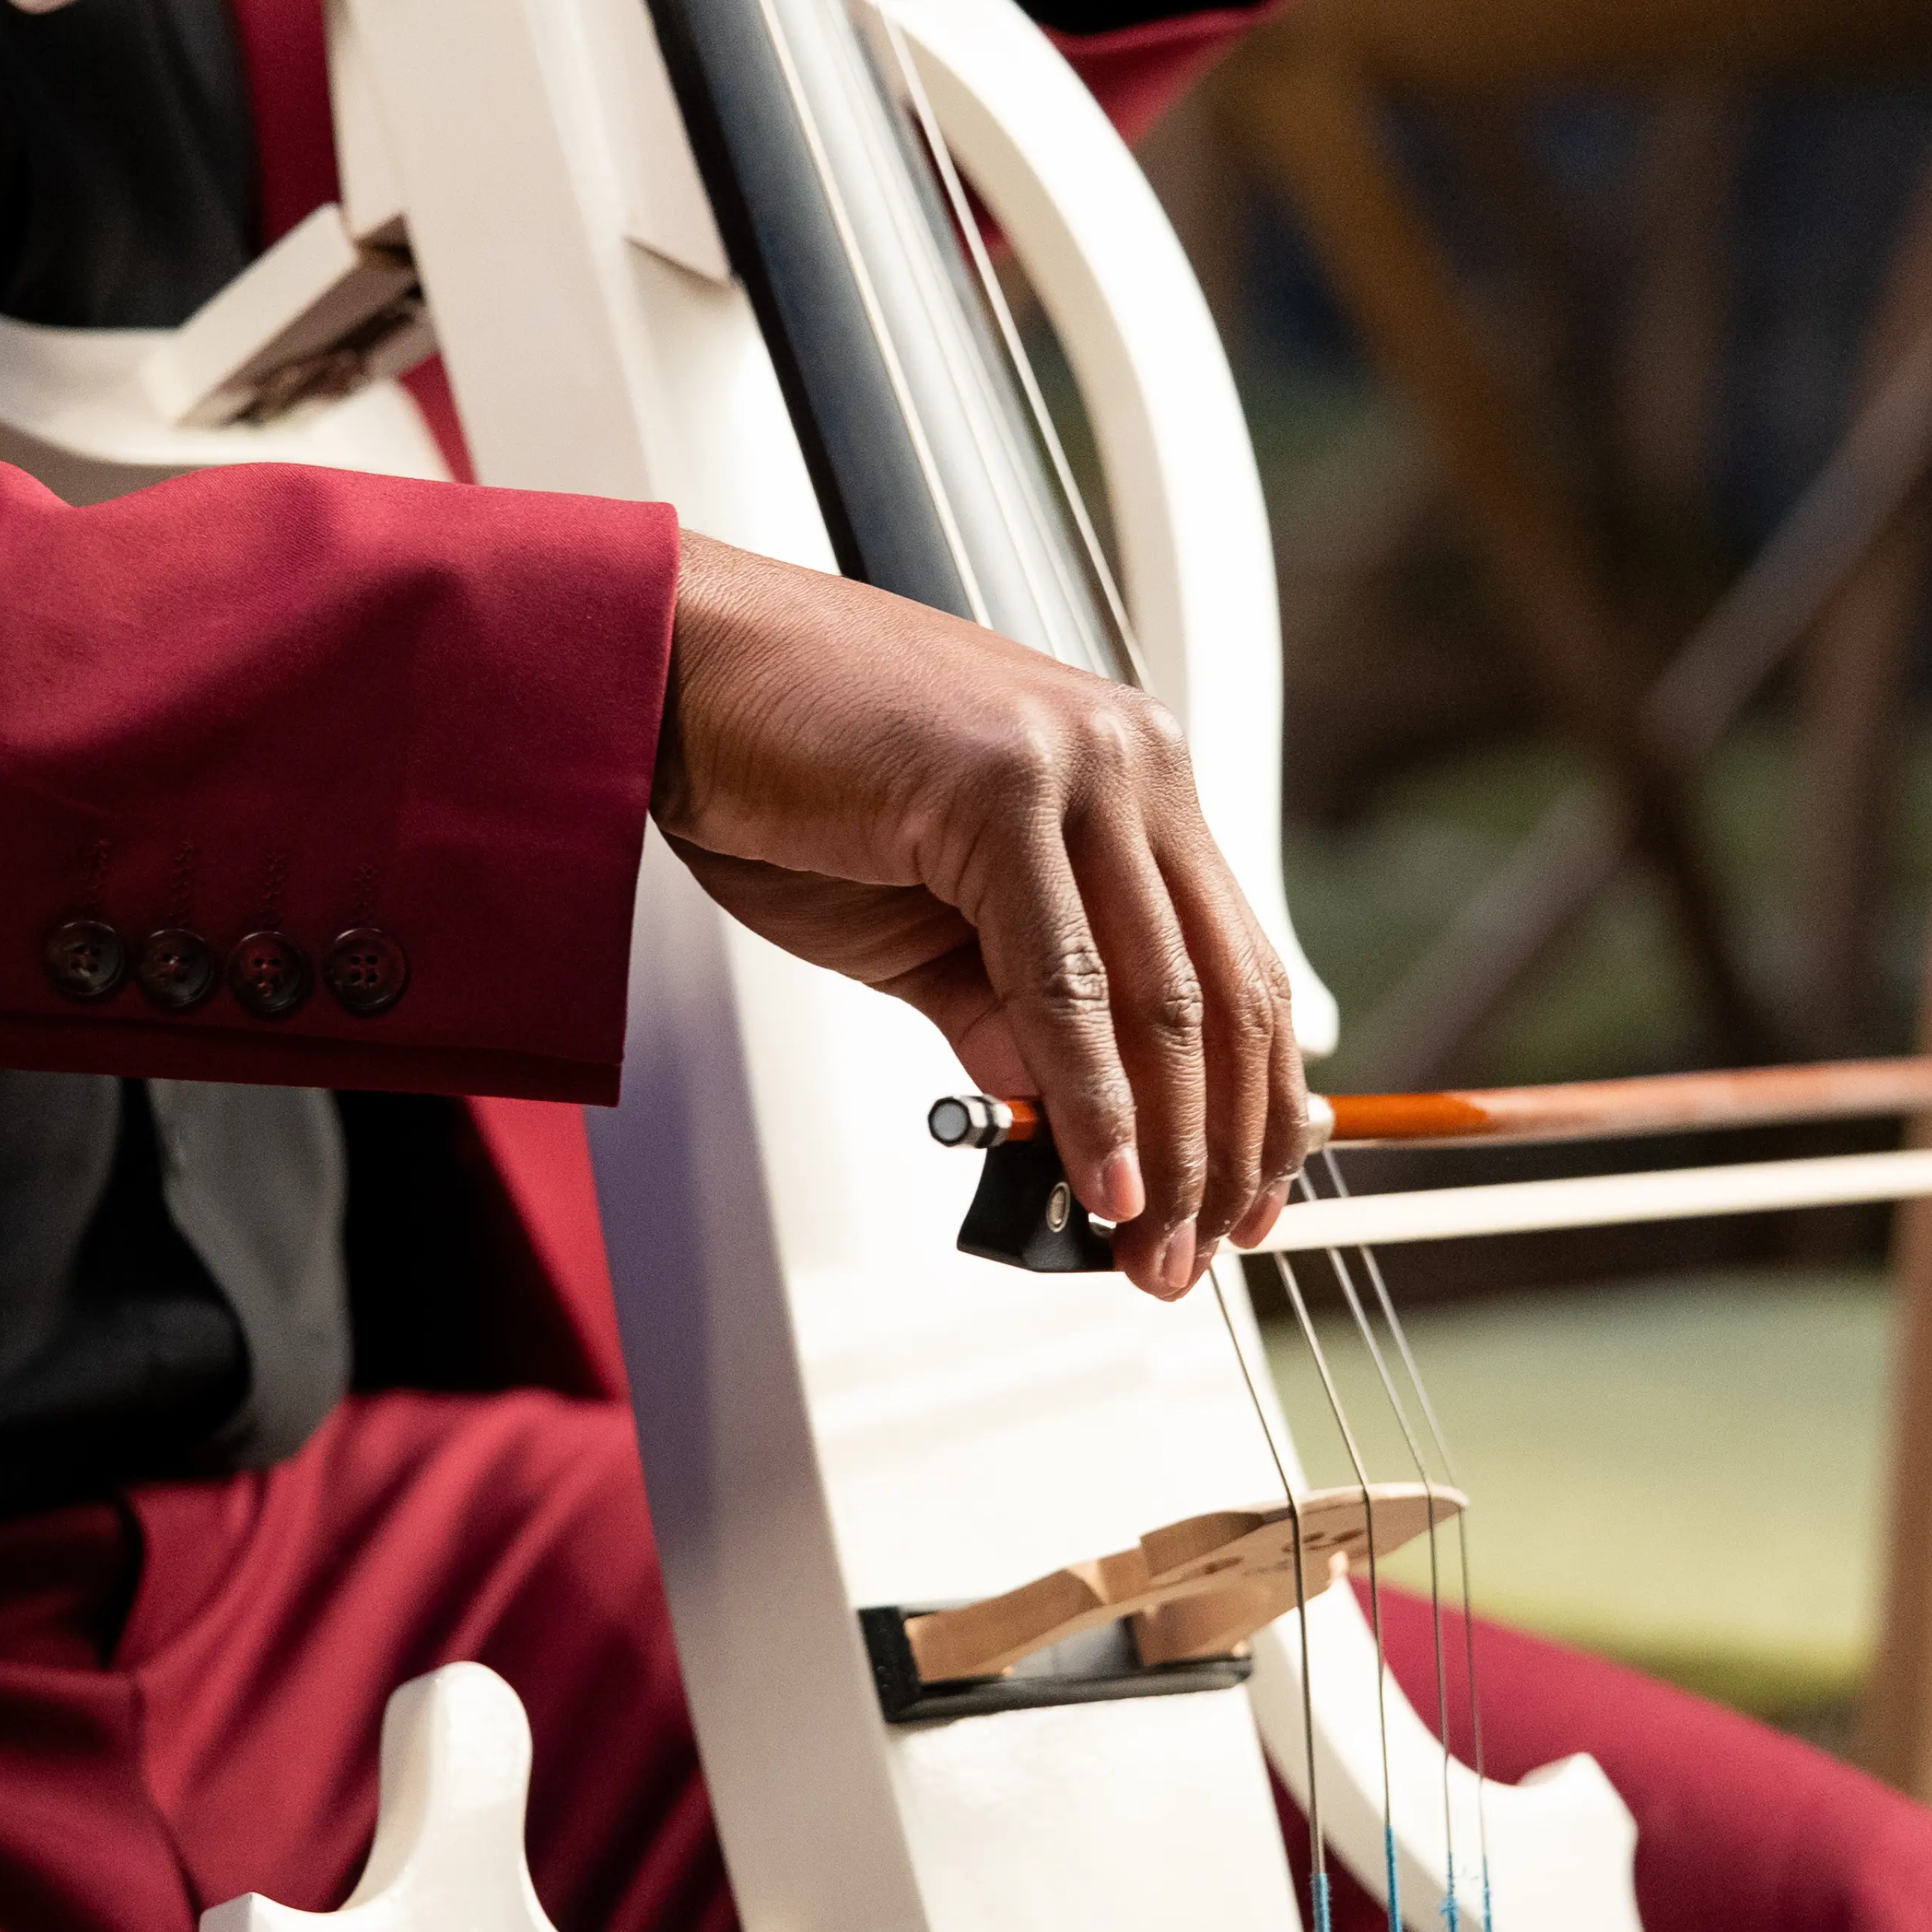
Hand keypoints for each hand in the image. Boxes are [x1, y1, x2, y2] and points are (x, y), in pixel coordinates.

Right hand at [654, 532, 1305, 1297]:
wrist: (675, 674)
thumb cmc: (790, 775)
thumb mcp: (928, 922)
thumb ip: (1012, 1011)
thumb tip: (1077, 1125)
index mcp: (1131, 778)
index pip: (1238, 965)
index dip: (1256, 1103)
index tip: (1244, 1201)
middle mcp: (1128, 759)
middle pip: (1223, 993)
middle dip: (1220, 1151)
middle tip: (1195, 1258)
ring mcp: (1075, 763)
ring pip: (1161, 997)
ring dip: (1166, 1149)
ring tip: (1150, 1247)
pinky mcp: (1004, 788)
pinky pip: (1066, 982)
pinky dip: (1090, 1099)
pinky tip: (1100, 1179)